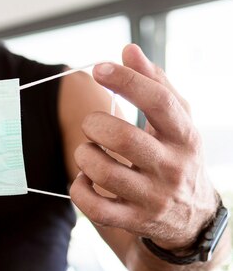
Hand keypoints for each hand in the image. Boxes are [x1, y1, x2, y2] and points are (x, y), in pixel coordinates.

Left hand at [70, 44, 217, 250]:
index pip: (158, 102)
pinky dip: (79, 189)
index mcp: (184, 136)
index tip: (98, 68)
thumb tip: (128, 50)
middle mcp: (172, 168)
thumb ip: (155, 84)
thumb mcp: (177, 122)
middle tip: (91, 124)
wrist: (192, 220)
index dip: (125, 81)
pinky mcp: (133, 220)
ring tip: (88, 151)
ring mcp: (153, 198)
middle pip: (122, 138)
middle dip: (94, 125)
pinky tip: (84, 179)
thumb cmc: (177, 157)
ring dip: (84, 156)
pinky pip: (95, 207)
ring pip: (103, 172)